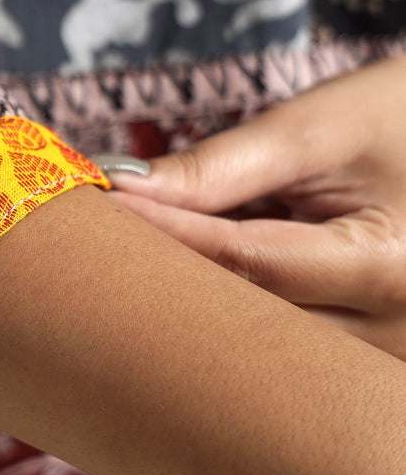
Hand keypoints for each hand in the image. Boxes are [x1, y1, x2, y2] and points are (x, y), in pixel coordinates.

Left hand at [108, 55, 405, 359]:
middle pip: (247, 316)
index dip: (167, 233)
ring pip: (258, 340)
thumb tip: (128, 187)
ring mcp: (387, 355)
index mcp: (388, 267)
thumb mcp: (320, 129)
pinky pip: (283, 342)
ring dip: (196, 301)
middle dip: (169, 280)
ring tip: (136, 263)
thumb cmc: (401, 119)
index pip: (246, 260)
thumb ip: (225, 165)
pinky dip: (233, 311)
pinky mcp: (373, 355)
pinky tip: (194, 282)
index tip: (103, 208)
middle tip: (100, 247)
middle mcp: (396, 330)